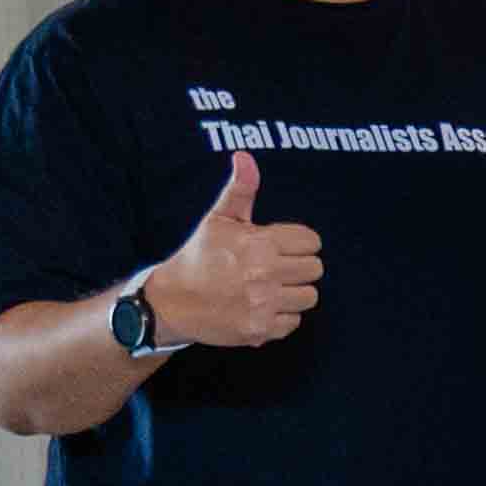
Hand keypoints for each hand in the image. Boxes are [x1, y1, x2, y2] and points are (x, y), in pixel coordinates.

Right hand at [145, 147, 322, 349]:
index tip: (277, 247)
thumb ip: (240, 189)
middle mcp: (265, 274)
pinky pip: (294, 322)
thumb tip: (244, 156)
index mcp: (260, 244)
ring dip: (292, 292)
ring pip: (309, 296)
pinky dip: (281, 316)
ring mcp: (264, 304)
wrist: (170, 302)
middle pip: (315, 269)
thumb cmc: (199, 257)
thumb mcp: (218, 220)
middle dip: (296, 267)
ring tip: (267, 287)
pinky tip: (260, 306)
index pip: (312, 242)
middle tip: (273, 267)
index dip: (296, 243)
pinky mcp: (261, 329)